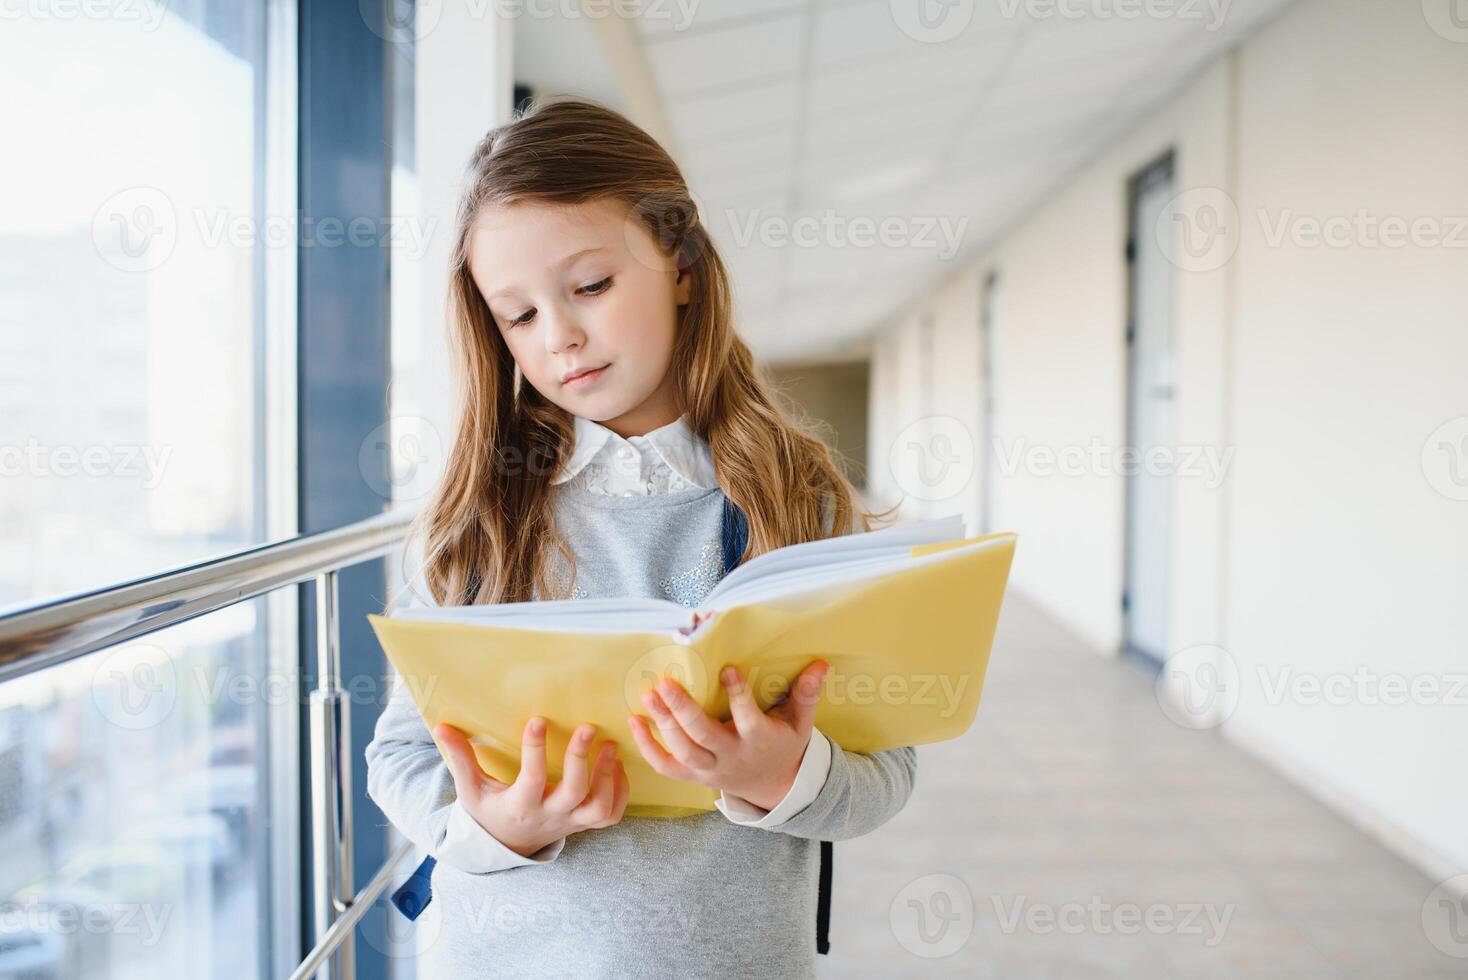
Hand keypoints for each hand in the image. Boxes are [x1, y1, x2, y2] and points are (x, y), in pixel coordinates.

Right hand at [435, 717, 628, 857]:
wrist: (506, 845)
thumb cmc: (489, 810)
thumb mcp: (470, 789)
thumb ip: (461, 758)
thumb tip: (441, 725)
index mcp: (520, 805)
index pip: (531, 779)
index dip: (535, 751)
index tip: (538, 720)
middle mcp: (550, 815)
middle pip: (573, 792)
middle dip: (581, 759)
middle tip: (588, 726)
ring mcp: (570, 822)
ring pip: (599, 808)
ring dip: (608, 777)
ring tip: (611, 745)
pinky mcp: (584, 824)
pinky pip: (611, 816)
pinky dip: (620, 793)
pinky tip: (619, 766)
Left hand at [627, 660, 828, 811]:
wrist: (773, 787)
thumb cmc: (785, 744)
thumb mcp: (801, 722)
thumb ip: (806, 694)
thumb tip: (820, 664)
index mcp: (759, 741)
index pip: (748, 719)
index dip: (738, 695)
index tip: (727, 669)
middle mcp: (732, 757)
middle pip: (703, 736)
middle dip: (682, 710)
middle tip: (665, 682)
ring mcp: (710, 770)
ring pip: (682, 751)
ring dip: (662, 724)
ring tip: (648, 694)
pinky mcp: (693, 777)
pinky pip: (666, 767)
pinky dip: (647, 747)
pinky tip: (634, 721)